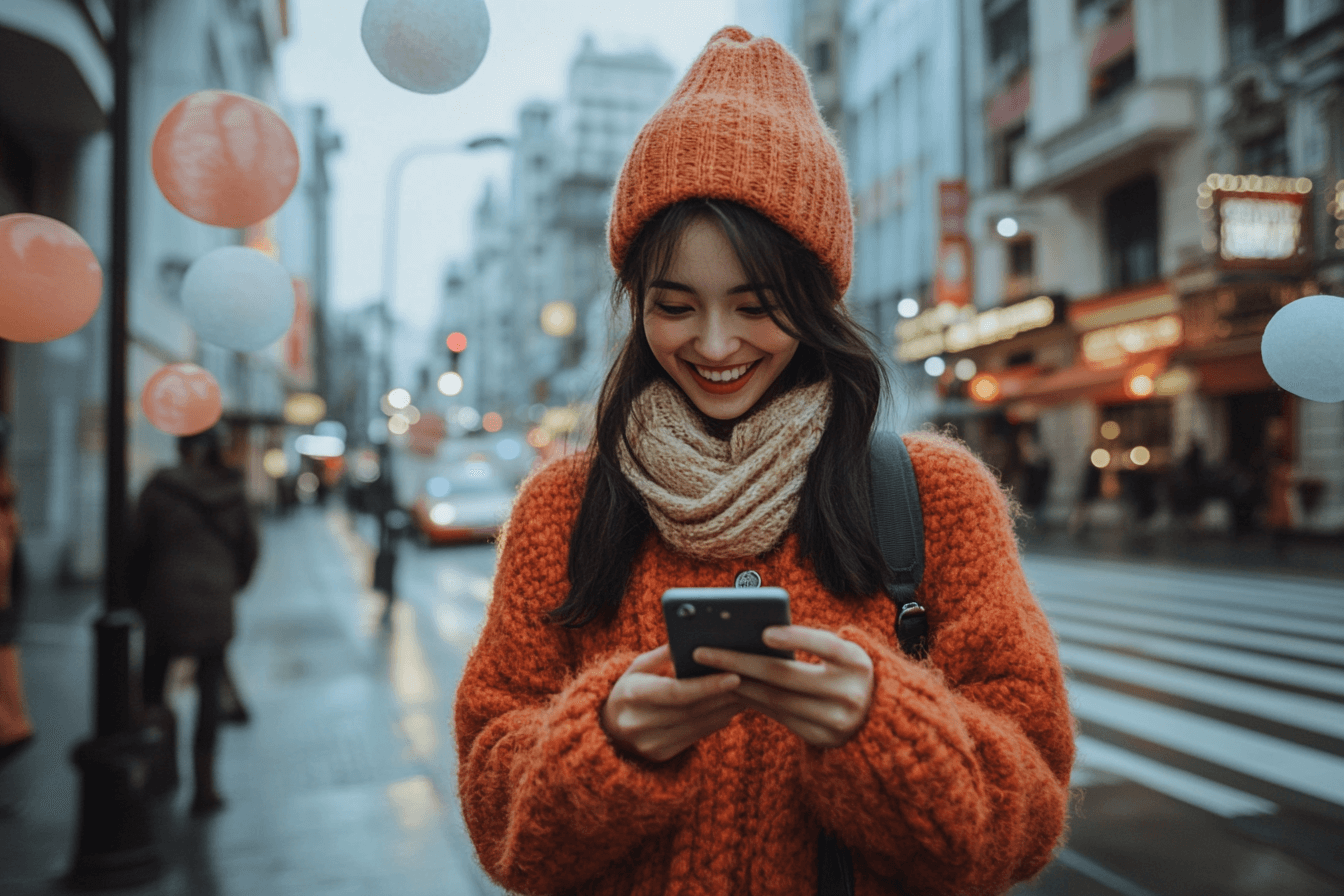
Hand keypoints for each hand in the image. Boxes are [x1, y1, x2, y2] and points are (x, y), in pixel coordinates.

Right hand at [601, 644, 743, 762]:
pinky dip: (718, 720)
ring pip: (699, 725)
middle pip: (692, 709)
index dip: (706, 686)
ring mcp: (650, 743)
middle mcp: (638, 723)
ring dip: (727, 708)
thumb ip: (663, 654)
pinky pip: (698, 736)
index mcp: (631, 694)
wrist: (607, 730)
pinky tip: (732, 706)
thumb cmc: (629, 689)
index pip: (675, 692)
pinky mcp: (661, 755)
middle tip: (752, 678)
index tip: (734, 676)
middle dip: (724, 694)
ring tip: (748, 690)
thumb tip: (692, 636)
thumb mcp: (636, 667)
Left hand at [693, 626, 873, 748]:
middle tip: (704, 651)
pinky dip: (752, 701)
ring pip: (776, 700)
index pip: (825, 646)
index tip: (764, 632)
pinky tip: (731, 688)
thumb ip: (811, 643)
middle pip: (787, 676)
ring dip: (738, 684)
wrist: (877, 716)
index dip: (796, 638)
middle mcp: (851, 694)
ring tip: (709, 670)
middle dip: (741, 661)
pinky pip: (779, 717)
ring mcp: (836, 721)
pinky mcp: (821, 738)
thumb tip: (754, 633)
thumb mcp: (842, 654)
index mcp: (858, 663)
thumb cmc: (846, 671)